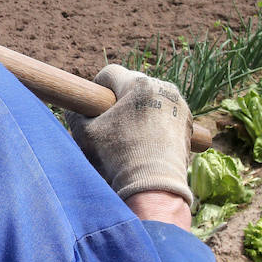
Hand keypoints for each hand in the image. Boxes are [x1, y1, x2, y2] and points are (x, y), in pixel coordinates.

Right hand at [66, 65, 193, 221]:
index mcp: (138, 84)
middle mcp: (162, 87)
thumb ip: (75, 116)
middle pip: (133, 85)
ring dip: (139, 110)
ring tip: (131, 136)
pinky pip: (167, 114)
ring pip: (151, 99)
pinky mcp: (187, 123)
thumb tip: (74, 110)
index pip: (110, 73)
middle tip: (111, 123)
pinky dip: (156, 123)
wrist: (154, 187)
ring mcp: (179, 105)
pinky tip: (148, 143)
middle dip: (121, 100)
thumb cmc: (117, 157)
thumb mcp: (85, 134)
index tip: (95, 107)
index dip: (98, 88)